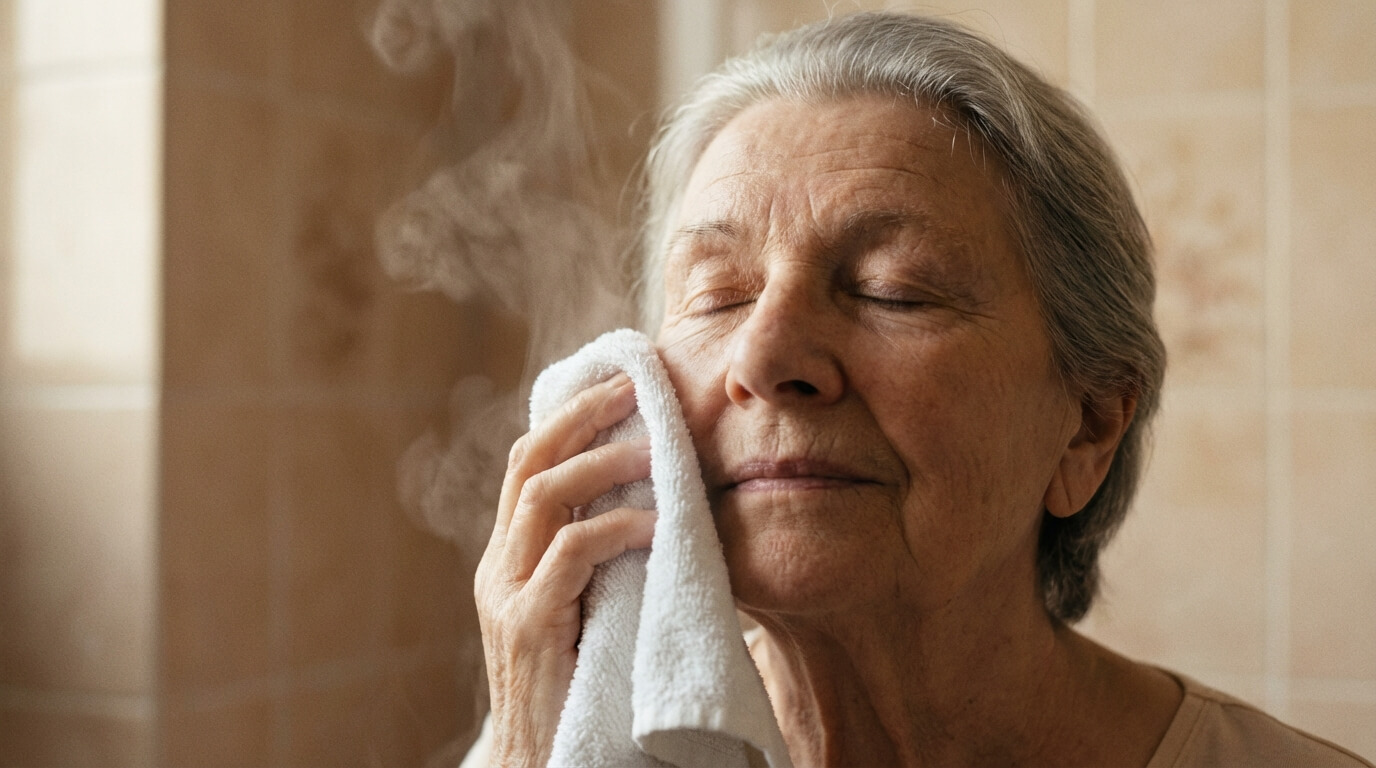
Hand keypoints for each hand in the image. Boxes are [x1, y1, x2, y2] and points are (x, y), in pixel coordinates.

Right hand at [474, 373, 654, 766]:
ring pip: (544, 497)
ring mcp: (506, 596)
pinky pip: (572, 554)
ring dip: (602, 462)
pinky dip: (616, 528)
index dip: (569, 418)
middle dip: (582, 417)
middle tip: (634, 388)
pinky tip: (654, 524)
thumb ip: (595, 561)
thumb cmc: (579, 688)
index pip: (528, 466)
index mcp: (508, 559)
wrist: (545, 763)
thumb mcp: (583, 608)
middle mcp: (497, 569)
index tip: (617, 384)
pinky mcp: (530, 627)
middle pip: (529, 463)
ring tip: (653, 446)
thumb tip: (649, 503)